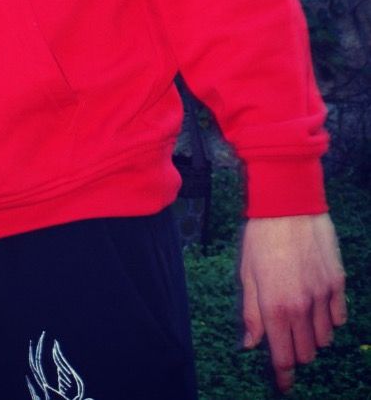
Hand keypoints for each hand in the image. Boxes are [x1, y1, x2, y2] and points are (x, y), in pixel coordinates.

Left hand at [240, 213, 345, 392]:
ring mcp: (323, 296)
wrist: (288, 203)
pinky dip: (330, 319)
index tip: (283, 385)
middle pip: (306, 353)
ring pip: (324, 339)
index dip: (284, 376)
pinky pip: (339, 317)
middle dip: (296, 352)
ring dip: (312, 336)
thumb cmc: (260, 236)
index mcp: (274, 307)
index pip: (283, 357)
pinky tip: (317, 305)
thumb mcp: (246, 274)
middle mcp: (301, 307)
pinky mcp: (337, 282)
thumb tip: (251, 343)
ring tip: (301, 317)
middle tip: (287, 339)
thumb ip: (251, 312)